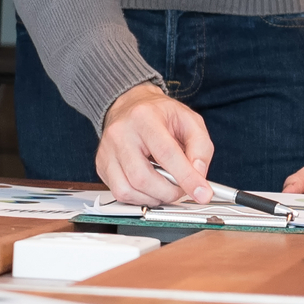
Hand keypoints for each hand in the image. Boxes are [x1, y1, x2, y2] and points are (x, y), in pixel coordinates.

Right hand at [97, 83, 213, 204]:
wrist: (130, 105)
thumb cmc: (160, 114)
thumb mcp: (190, 121)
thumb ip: (200, 148)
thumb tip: (198, 176)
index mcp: (144, 117)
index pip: (166, 153)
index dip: (186, 177)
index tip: (202, 193)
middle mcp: (120, 133)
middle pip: (143, 177)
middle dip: (169, 192)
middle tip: (182, 189)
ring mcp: (107, 151)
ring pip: (128, 190)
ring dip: (154, 198)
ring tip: (165, 187)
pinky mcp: (102, 165)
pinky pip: (119, 193)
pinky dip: (139, 198)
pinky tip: (150, 188)